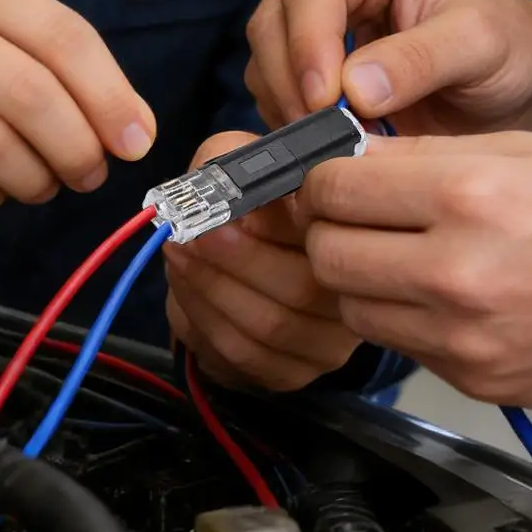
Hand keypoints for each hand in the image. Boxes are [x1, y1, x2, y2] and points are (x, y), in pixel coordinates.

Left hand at [164, 131, 361, 391]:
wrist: (243, 260)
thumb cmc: (247, 202)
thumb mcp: (239, 159)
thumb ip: (231, 162)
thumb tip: (219, 192)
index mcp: (352, 228)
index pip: (325, 232)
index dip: (273, 225)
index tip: (223, 210)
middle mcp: (353, 289)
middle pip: (299, 288)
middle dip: (235, 262)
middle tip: (188, 236)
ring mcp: (328, 340)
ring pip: (269, 326)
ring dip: (211, 290)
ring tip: (178, 256)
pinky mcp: (294, 372)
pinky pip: (245, 355)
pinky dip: (206, 320)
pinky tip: (186, 289)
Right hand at [245, 0, 531, 137]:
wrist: (522, 81)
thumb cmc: (509, 45)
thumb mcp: (479, 44)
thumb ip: (420, 60)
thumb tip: (354, 89)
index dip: (307, 43)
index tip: (325, 102)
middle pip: (273, 22)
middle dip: (290, 82)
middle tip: (323, 137)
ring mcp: (320, 30)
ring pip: (267, 61)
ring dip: (287, 108)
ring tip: (335, 148)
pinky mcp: (317, 74)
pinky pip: (280, 95)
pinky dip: (294, 126)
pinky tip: (333, 152)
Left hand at [299, 133, 531, 410]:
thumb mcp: (522, 149)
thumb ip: (427, 156)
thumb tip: (352, 158)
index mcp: (467, 192)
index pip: (335, 187)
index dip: (326, 176)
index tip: (338, 173)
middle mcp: (456, 268)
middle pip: (327, 253)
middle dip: (329, 228)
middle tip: (356, 213)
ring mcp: (464, 336)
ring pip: (351, 307)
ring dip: (357, 278)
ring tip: (396, 253)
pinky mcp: (476, 380)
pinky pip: (401, 345)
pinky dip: (402, 318)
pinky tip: (438, 292)